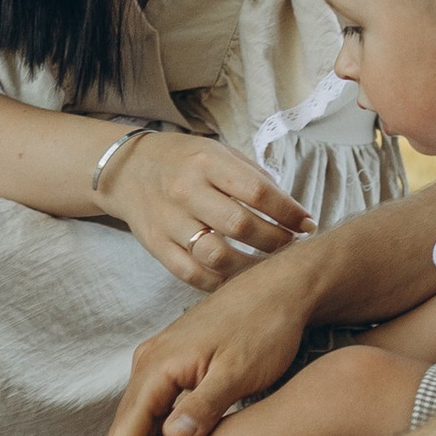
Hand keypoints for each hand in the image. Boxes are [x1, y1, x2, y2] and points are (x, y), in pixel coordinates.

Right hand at [97, 129, 311, 291]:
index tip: (307, 224)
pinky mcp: (156, 245)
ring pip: (216, 255)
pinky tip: (237, 277)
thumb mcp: (219, 153)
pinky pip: (192, 274)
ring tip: (267, 266)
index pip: (258, 192)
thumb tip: (293, 210)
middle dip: (275, 241)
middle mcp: (186, 191)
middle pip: (241, 226)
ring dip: (250, 266)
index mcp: (207, 162)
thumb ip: (254, 178)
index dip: (289, 212)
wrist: (128, 169)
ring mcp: (169, 221)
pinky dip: (219, 281)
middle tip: (291, 246)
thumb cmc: (185, 161)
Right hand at [111, 240, 319, 435]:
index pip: (126, 430)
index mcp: (157, 365)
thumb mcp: (237, 373)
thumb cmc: (264, 328)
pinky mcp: (176, 357)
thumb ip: (203, 407)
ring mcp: (161, 356)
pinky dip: (166, 423)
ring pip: (144, 412)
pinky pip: (158, 398)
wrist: (282, 288)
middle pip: (129, 424)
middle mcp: (149, 359)